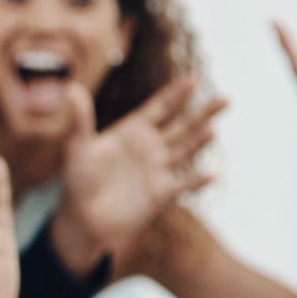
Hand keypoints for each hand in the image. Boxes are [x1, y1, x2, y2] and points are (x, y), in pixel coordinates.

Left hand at [52, 78, 225, 262]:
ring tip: (212, 128)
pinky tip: (211, 174)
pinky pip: (183, 184)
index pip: (160, 108)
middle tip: (225, 98)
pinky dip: (197, 180)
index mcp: (133, 131)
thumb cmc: (78, 180)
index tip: (194, 80)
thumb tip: (71, 87)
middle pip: (182, 126)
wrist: (83, 217)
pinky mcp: (162, 193)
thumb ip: (80, 119)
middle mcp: (151, 147)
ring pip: (186, 150)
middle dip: (203, 113)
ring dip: (200, 141)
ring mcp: (159, 169)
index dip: (176, 95)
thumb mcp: (77, 147)